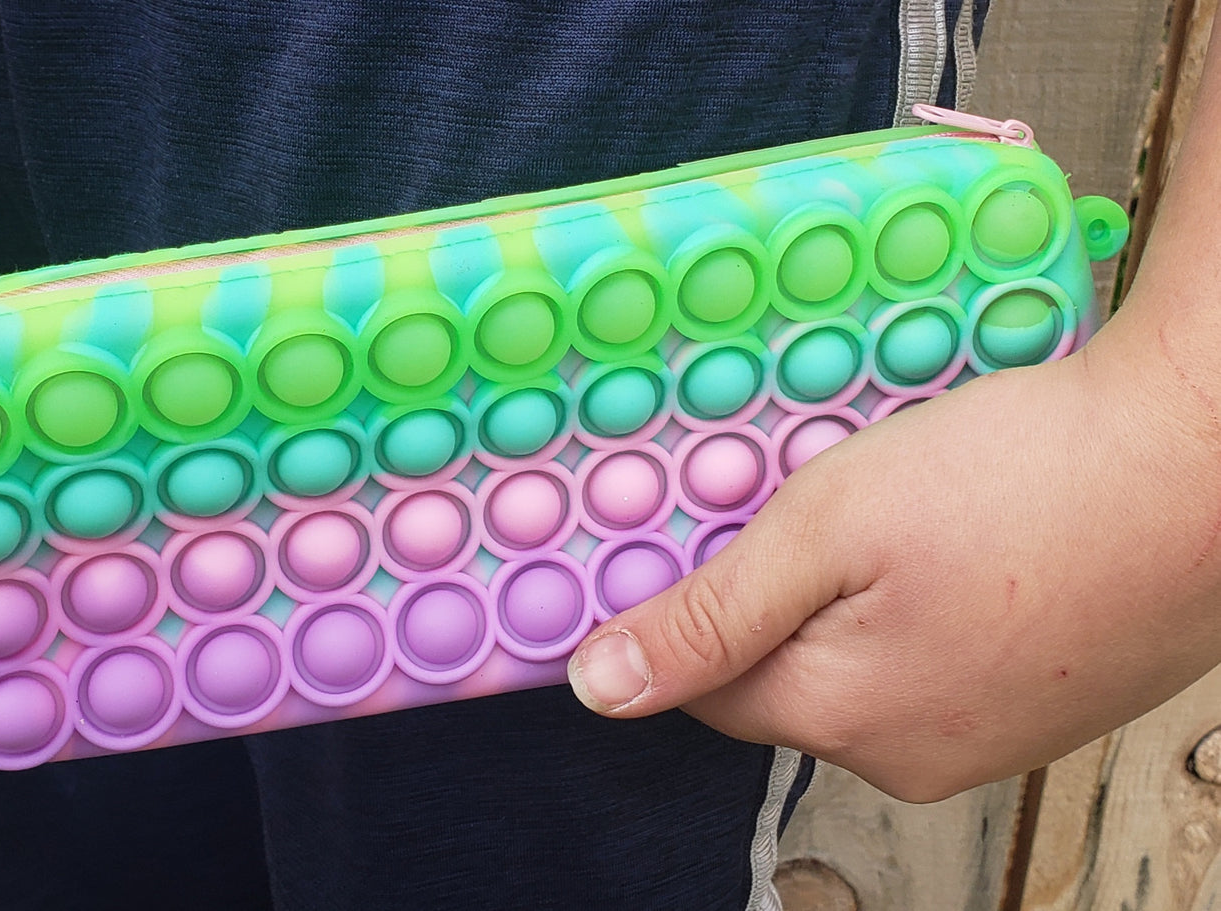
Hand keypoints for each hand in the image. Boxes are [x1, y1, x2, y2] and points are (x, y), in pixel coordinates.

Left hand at [566, 316, 1220, 801]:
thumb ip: (710, 616)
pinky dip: (928, 605)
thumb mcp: (828, 526)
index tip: (702, 531)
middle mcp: (918, 757)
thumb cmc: (1023, 476)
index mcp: (847, 721)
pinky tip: (963, 539)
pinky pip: (942, 660)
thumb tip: (603, 691)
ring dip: (856, 595)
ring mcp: (994, 738)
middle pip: (788, 676)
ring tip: (905, 507)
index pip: (706, 686)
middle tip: (819, 497)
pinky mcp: (1049, 704)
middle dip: (780, 592)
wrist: (1204, 458)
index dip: (691, 602)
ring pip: (868, 665)